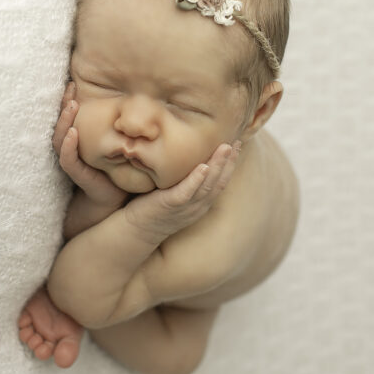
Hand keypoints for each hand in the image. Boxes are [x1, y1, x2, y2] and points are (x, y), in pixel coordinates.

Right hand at [53, 82, 127, 209]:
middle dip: (63, 106)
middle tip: (70, 87)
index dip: (67, 100)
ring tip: (72, 106)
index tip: (72, 83)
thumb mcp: (118, 139)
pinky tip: (73, 133)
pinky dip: (68, 146)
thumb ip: (117, 123)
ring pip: (60, 140)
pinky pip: (68, 160)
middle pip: (61, 124)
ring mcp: (74, 161)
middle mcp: (72, 148)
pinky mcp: (79, 175)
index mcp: (79, 139)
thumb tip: (132, 96)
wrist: (117, 196)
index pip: (69, 117)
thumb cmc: (118, 165)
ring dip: (65, 122)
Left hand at [122, 141, 240, 241]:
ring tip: (225, 148)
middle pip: (219, 183)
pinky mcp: (170, 205)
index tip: (238, 146)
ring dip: (218, 166)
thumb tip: (188, 155)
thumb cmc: (152, 207)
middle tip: (238, 143)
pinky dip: (196, 180)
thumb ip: (184, 179)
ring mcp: (185, 207)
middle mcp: (197, 206)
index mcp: (200, 203)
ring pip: (207, 186)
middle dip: (230, 162)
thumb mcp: (175, 193)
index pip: (221, 182)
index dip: (231, 165)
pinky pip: (186, 193)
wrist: (134, 230)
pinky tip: (203, 167)